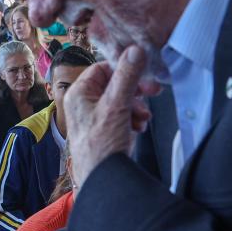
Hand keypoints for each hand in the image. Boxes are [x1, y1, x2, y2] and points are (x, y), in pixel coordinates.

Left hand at [64, 46, 151, 186]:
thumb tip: (135, 50)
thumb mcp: (117, 105)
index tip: (143, 73)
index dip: (124, 70)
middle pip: (113, 85)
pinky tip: (137, 128)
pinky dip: (131, 119)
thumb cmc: (102, 146)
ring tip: (142, 118)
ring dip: (134, 107)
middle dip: (134, 91)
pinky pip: (119, 117)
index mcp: (79, 93)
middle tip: (152, 93)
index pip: (102, 68)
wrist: (102, 180)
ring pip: (118, 101)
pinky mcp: (101, 131)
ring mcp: (91, 118)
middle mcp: (82, 104)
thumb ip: (127, 77)